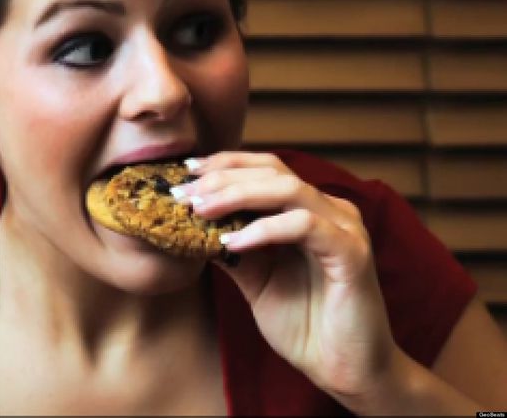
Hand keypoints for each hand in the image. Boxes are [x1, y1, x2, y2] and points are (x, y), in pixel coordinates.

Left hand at [173, 152, 397, 398]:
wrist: (343, 370)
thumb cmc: (305, 325)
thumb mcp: (256, 280)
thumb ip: (233, 249)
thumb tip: (193, 223)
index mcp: (309, 210)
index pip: (265, 169)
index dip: (225, 165)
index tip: (186, 172)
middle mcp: (329, 210)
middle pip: (273, 171)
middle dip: (222, 178)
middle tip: (184, 192)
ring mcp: (344, 228)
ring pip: (288, 189)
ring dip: (238, 195)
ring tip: (201, 210)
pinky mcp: (352, 252)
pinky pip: (304, 226)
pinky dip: (265, 229)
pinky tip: (233, 241)